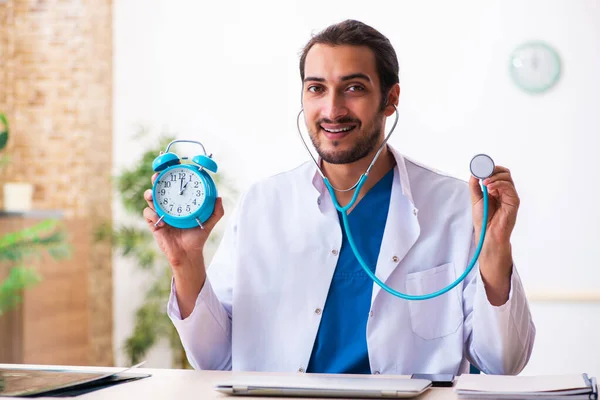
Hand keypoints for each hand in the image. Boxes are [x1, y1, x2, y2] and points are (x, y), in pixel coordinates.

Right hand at [143, 173, 223, 316]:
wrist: (189, 254)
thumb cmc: (197, 237)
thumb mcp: (208, 223)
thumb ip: (216, 212)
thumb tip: (219, 197)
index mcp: (180, 203)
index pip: (174, 186)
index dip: (170, 176)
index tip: (171, 168)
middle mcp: (168, 206)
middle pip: (159, 189)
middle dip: (156, 180)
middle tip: (157, 176)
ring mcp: (160, 215)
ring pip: (150, 200)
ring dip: (149, 194)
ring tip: (152, 195)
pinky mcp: (154, 225)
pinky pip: (148, 215)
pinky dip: (151, 214)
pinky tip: (159, 219)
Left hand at [469, 166, 519, 303]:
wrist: (487, 235)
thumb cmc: (483, 219)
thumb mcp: (476, 199)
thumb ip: (475, 186)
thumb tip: (474, 172)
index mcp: (497, 190)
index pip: (497, 173)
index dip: (490, 168)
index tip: (480, 167)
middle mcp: (505, 192)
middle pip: (504, 173)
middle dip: (493, 170)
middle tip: (483, 174)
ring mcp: (510, 197)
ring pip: (507, 178)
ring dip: (495, 178)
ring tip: (485, 184)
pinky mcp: (514, 202)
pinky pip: (509, 188)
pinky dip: (499, 185)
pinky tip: (490, 189)